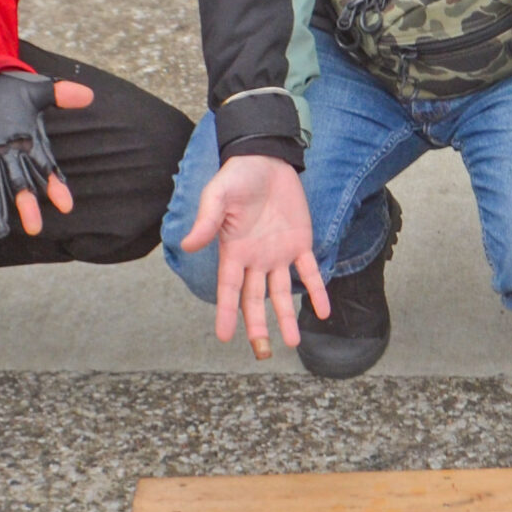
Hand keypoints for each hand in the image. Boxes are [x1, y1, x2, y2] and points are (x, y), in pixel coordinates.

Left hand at [0, 69, 94, 238]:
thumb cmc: (5, 89)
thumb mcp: (35, 90)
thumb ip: (60, 93)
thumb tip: (90, 94)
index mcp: (26, 143)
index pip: (44, 169)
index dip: (54, 186)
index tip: (65, 206)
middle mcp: (6, 154)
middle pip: (18, 183)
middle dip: (26, 205)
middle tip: (34, 229)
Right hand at [178, 153, 330, 357]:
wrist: (266, 159)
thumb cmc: (237, 176)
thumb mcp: (218, 195)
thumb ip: (206, 221)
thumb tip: (188, 245)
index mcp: (233, 251)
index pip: (229, 289)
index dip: (227, 313)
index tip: (224, 337)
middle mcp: (255, 259)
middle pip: (255, 300)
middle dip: (258, 326)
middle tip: (261, 352)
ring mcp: (278, 253)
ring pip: (282, 292)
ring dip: (287, 317)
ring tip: (293, 342)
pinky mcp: (300, 242)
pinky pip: (309, 271)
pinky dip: (317, 290)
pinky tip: (323, 311)